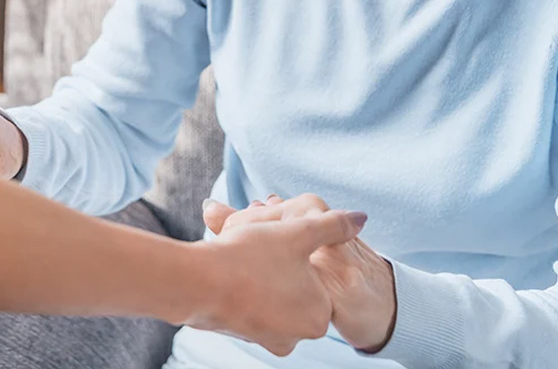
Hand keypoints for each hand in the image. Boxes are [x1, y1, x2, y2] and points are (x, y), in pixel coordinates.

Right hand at [205, 193, 396, 353]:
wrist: (196, 283)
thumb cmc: (250, 257)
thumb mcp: (299, 233)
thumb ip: (334, 226)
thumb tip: (361, 219)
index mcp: (319, 315)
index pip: (318, 274)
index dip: (299, 249)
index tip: (280, 240)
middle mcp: (298, 335)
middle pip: (296, 284)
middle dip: (282, 260)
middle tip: (262, 244)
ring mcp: (269, 338)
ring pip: (273, 292)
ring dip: (263, 271)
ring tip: (244, 254)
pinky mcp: (244, 335)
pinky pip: (253, 303)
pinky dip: (246, 286)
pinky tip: (232, 269)